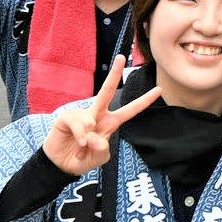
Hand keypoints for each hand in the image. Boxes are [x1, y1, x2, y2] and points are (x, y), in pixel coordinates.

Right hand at [42, 56, 161, 175]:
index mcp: (110, 122)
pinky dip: (79, 137)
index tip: (159, 89)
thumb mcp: (99, 157)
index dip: (144, 101)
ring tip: (82, 149)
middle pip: (107, 91)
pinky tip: (77, 144)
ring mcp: (81, 114)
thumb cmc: (83, 159)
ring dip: (87, 142)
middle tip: (122, 56)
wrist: (62, 165)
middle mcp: (97, 114)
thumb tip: (93, 134)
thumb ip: (102, 148)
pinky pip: (78, 125)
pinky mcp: (67, 117)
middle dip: (115, 73)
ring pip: (89, 121)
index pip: (130, 110)